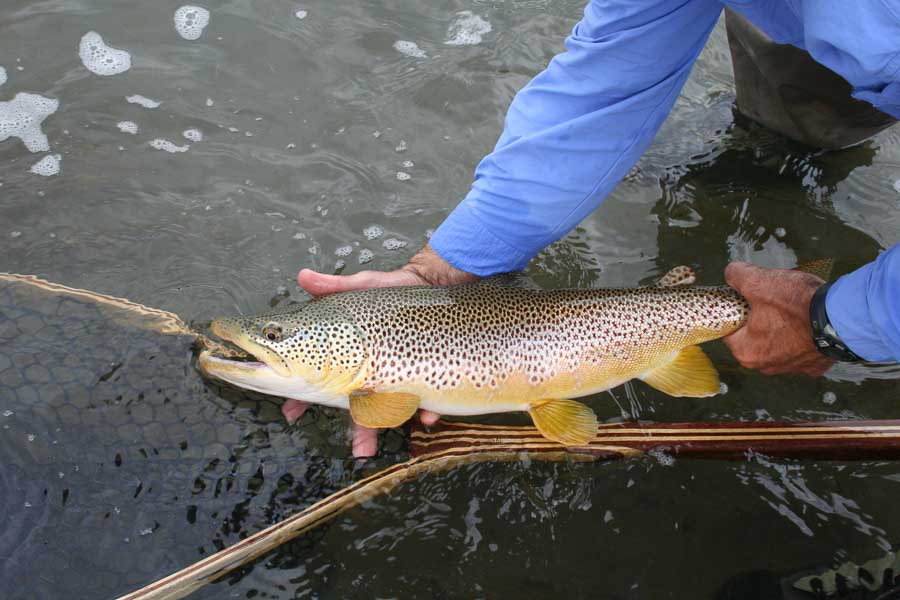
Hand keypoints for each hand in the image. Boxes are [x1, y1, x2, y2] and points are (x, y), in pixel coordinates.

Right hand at [287, 244, 477, 456]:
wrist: (432, 282)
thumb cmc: (392, 287)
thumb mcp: (363, 285)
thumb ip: (333, 286)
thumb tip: (303, 275)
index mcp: (352, 354)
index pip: (324, 379)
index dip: (305, 396)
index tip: (292, 411)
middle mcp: (375, 369)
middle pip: (362, 404)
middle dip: (361, 430)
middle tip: (359, 451)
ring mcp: (401, 374)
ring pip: (394, 409)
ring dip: (392, 427)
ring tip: (399, 444)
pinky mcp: (427, 374)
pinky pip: (428, 399)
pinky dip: (427, 410)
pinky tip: (428, 415)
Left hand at [723, 262, 834, 375]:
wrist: (843, 317)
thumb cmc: (797, 304)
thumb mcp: (757, 281)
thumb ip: (737, 275)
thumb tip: (732, 273)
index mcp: (746, 352)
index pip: (730, 328)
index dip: (736, 309)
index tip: (746, 298)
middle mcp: (767, 366)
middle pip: (754, 335)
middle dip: (760, 316)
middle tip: (772, 299)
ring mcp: (793, 367)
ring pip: (779, 341)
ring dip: (783, 326)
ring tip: (793, 307)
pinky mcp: (815, 364)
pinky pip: (803, 346)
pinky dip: (805, 334)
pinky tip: (809, 320)